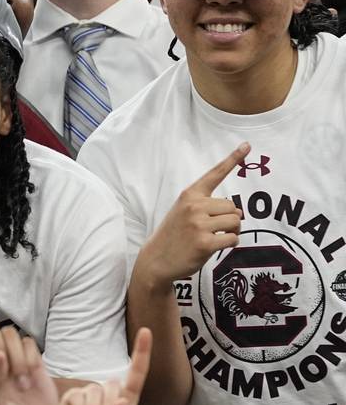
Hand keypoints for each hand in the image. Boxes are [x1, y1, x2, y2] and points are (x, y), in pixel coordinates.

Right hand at [57, 328, 151, 404]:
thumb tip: (122, 400)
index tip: (146, 331)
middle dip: (107, 402)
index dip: (141, 353)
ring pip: (92, 390)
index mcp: (127, 400)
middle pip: (111, 384)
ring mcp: (89, 395)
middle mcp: (108, 393)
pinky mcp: (72, 397)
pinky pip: (75, 395)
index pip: (136, 374)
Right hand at [137, 143, 247, 287]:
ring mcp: (198, 224)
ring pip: (235, 222)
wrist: (157, 258)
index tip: (247, 145)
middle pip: (233, 206)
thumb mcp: (183, 211)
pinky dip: (229, 243)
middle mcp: (194, 206)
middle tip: (215, 229)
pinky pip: (233, 238)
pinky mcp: (204, 242)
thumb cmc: (175, 234)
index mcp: (189, 194)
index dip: (232, 159)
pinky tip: (214, 246)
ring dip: (232, 231)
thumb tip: (238, 212)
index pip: (214, 174)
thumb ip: (207, 205)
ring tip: (215, 237)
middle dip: (230, 219)